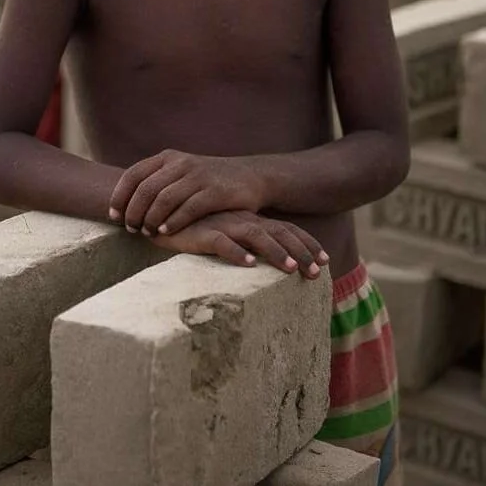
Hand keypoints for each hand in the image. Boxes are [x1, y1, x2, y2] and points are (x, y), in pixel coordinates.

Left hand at [110, 150, 266, 237]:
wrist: (250, 176)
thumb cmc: (208, 181)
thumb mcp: (180, 173)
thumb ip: (157, 182)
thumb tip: (124, 203)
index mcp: (167, 158)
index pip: (133, 174)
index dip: (119, 196)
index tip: (113, 216)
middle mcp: (180, 163)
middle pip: (146, 189)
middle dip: (133, 212)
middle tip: (130, 229)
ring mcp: (198, 175)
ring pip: (164, 198)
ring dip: (150, 219)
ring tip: (146, 233)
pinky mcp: (215, 190)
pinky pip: (188, 208)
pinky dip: (173, 221)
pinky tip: (165, 231)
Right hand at [147, 211, 327, 272]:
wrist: (160, 212)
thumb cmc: (195, 226)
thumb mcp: (226, 233)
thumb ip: (245, 241)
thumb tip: (267, 262)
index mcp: (250, 219)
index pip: (286, 229)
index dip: (307, 243)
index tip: (325, 261)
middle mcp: (241, 220)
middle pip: (278, 233)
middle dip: (301, 252)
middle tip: (317, 273)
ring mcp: (223, 224)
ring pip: (255, 236)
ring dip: (276, 252)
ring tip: (292, 270)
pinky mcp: (201, 232)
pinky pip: (221, 242)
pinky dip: (236, 252)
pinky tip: (248, 264)